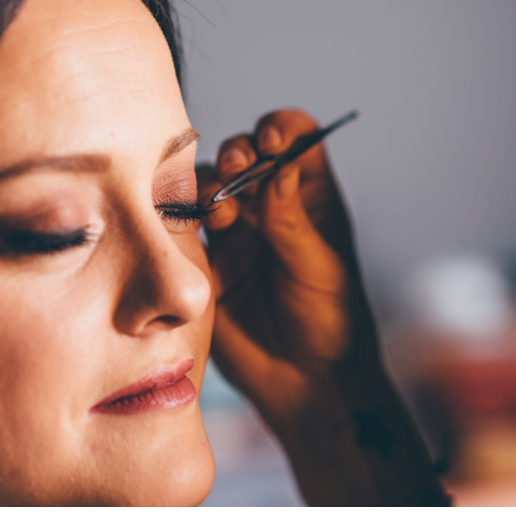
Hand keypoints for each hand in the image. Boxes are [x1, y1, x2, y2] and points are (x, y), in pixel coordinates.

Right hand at [198, 108, 446, 504]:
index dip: (280, 130)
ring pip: (208, 185)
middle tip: (236, 168)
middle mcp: (270, 209)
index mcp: (312, 200)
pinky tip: (196, 230)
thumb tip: (278, 165)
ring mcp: (235, 234)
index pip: (295, 141)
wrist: (303, 384)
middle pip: (245, 154)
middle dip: (237, 153)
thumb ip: (292, 219)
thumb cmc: (332, 326)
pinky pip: (184, 226)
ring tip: (220, 215)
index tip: (270, 139)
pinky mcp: (206, 262)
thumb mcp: (321, 268)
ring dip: (209, 186)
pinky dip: (183, 218)